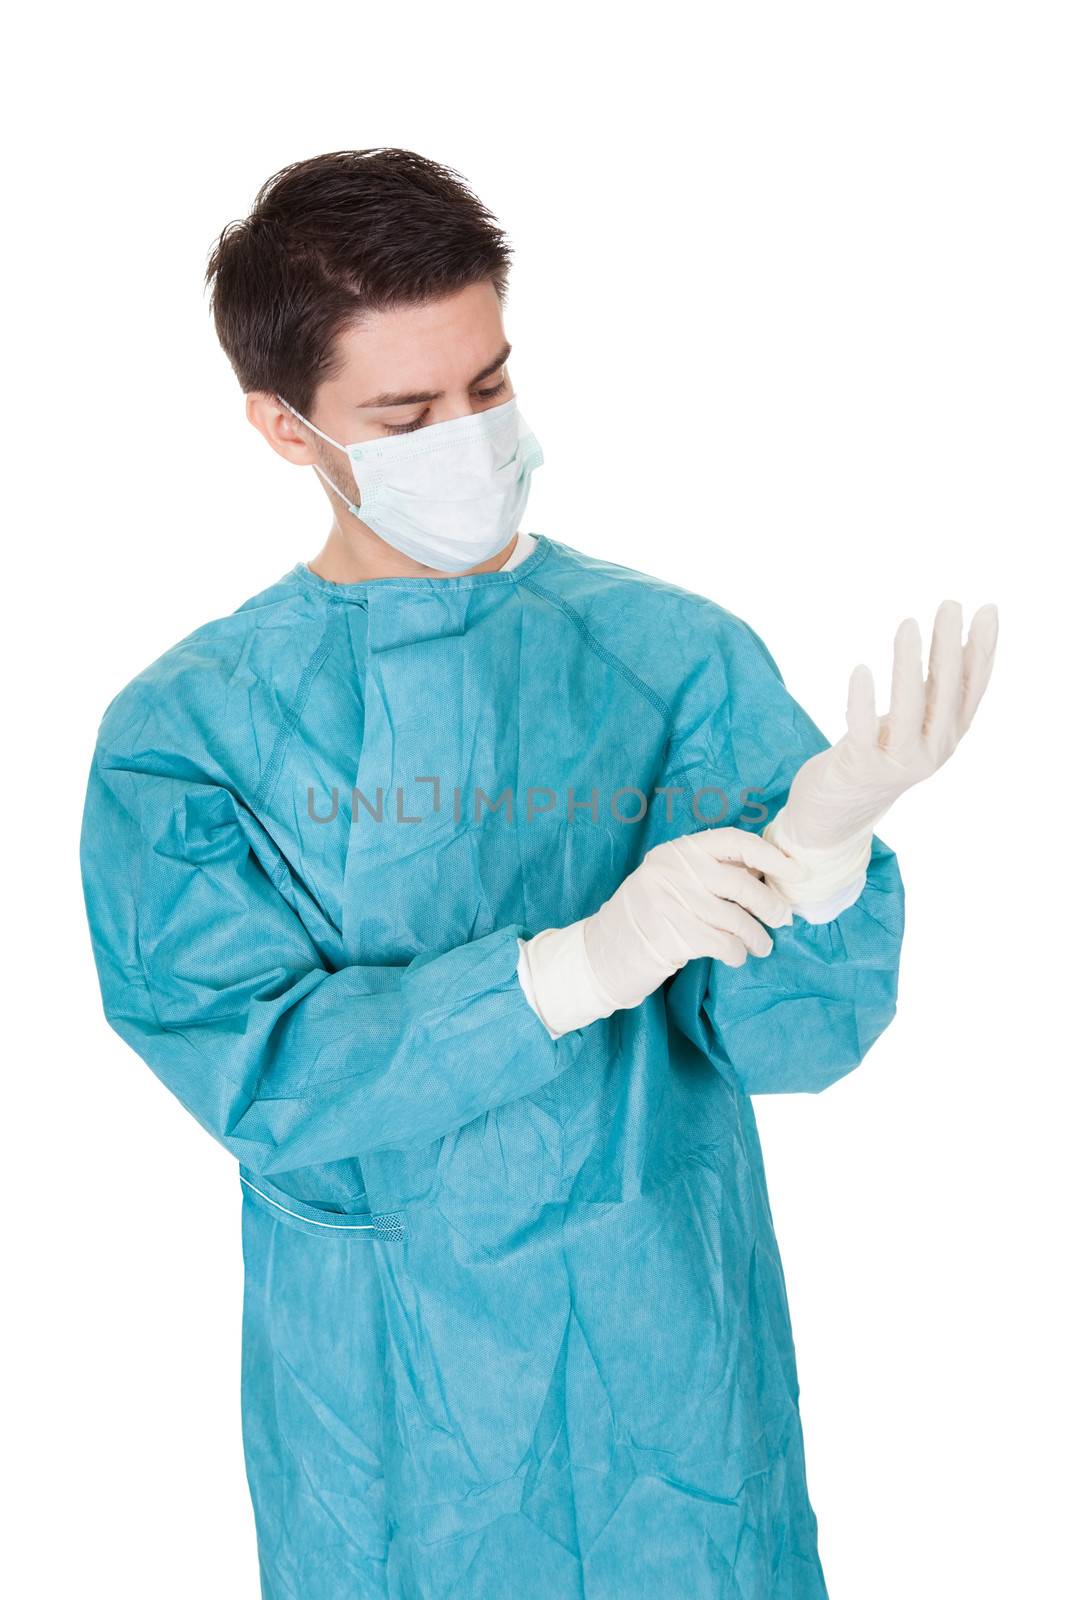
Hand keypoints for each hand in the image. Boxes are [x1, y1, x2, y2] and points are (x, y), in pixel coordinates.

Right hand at [520, 826, 799, 1034]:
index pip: (733, 841)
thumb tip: (766, 873)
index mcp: (678, 851)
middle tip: (783, 919)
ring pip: (736, 918)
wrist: (603, 951)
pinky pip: (723, 943)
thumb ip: (709, 872)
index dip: (769, 855)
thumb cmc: (648, 916)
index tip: (796, 870)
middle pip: (741, 883)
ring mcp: (671, 902)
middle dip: (770, 904)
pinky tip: (736, 956)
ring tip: (762, 946)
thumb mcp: (672, 881)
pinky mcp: (672, 935)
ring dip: (757, 937)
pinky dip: (736, 953)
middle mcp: (674, 870)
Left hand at [776, 599, 998, 851]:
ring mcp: (899, 763)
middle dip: (949, 646)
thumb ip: (931, 692)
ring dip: (909, 665)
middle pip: (945, 693)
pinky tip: (860, 670)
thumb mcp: (912, 724)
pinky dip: (861, 700)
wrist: (837, 816)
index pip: (972, 689)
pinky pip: (863, 730)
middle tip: (949, 605)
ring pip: (910, 709)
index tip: (986, 611)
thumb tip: (952, 644)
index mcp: (947, 736)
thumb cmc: (874, 758)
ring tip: (908, 625)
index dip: (982, 651)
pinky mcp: (861, 768)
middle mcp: (932, 751)